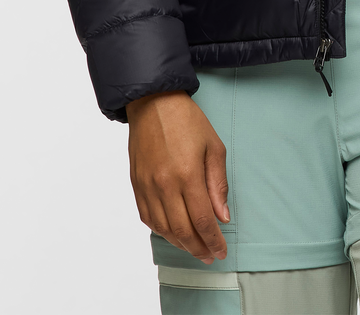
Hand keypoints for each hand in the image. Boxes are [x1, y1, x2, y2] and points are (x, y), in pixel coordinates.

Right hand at [126, 90, 229, 263]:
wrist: (153, 103)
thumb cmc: (187, 121)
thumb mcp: (213, 146)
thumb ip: (218, 184)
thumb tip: (222, 216)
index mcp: (187, 174)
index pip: (202, 220)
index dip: (213, 240)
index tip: (220, 251)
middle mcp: (165, 184)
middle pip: (182, 231)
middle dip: (198, 248)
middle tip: (209, 256)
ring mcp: (148, 186)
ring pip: (163, 229)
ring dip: (180, 244)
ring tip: (194, 247)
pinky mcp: (136, 184)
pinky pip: (148, 218)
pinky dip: (161, 231)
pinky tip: (173, 233)